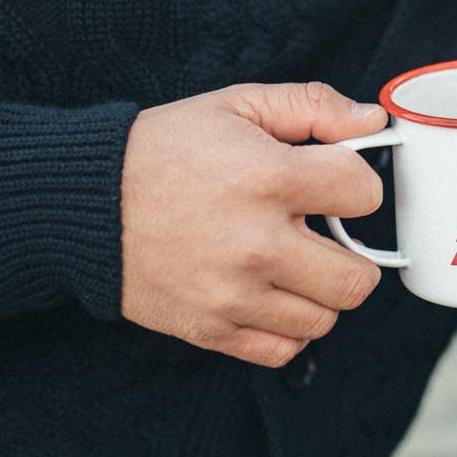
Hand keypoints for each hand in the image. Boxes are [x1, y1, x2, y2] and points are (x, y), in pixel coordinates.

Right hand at [120, 81, 387, 366]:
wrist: (85, 202)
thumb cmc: (163, 149)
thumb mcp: (237, 105)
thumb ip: (313, 105)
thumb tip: (372, 120)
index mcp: (270, 179)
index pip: (364, 195)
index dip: (356, 185)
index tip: (334, 184)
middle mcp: (257, 244)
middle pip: (357, 279)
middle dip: (352, 254)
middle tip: (324, 235)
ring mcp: (233, 294)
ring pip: (325, 320)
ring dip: (319, 293)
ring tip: (292, 263)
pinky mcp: (209, 329)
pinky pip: (283, 351)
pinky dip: (288, 329)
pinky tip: (272, 294)